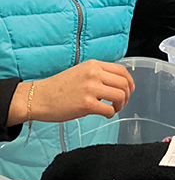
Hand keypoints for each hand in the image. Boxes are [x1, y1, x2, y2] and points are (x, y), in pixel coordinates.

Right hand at [9, 60, 135, 126]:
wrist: (39, 97)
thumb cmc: (58, 87)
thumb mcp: (80, 72)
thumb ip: (97, 74)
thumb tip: (115, 83)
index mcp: (93, 65)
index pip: (121, 70)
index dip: (129, 81)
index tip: (130, 89)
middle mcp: (94, 74)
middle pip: (123, 83)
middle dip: (126, 95)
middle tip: (121, 103)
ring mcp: (91, 89)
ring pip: (119, 96)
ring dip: (120, 105)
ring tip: (113, 109)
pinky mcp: (86, 104)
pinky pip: (109, 110)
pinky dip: (111, 114)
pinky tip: (105, 114)